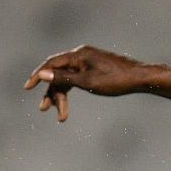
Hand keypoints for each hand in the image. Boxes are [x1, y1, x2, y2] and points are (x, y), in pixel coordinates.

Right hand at [24, 45, 148, 122]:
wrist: (142, 78)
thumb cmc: (117, 80)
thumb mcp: (88, 82)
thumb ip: (64, 79)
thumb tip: (42, 75)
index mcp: (78, 55)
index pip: (51, 64)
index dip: (38, 76)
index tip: (28, 88)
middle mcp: (82, 55)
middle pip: (59, 73)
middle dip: (52, 92)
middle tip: (45, 108)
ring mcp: (89, 62)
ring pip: (68, 78)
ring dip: (62, 96)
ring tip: (60, 116)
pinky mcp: (95, 68)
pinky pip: (77, 79)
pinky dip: (72, 91)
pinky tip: (69, 104)